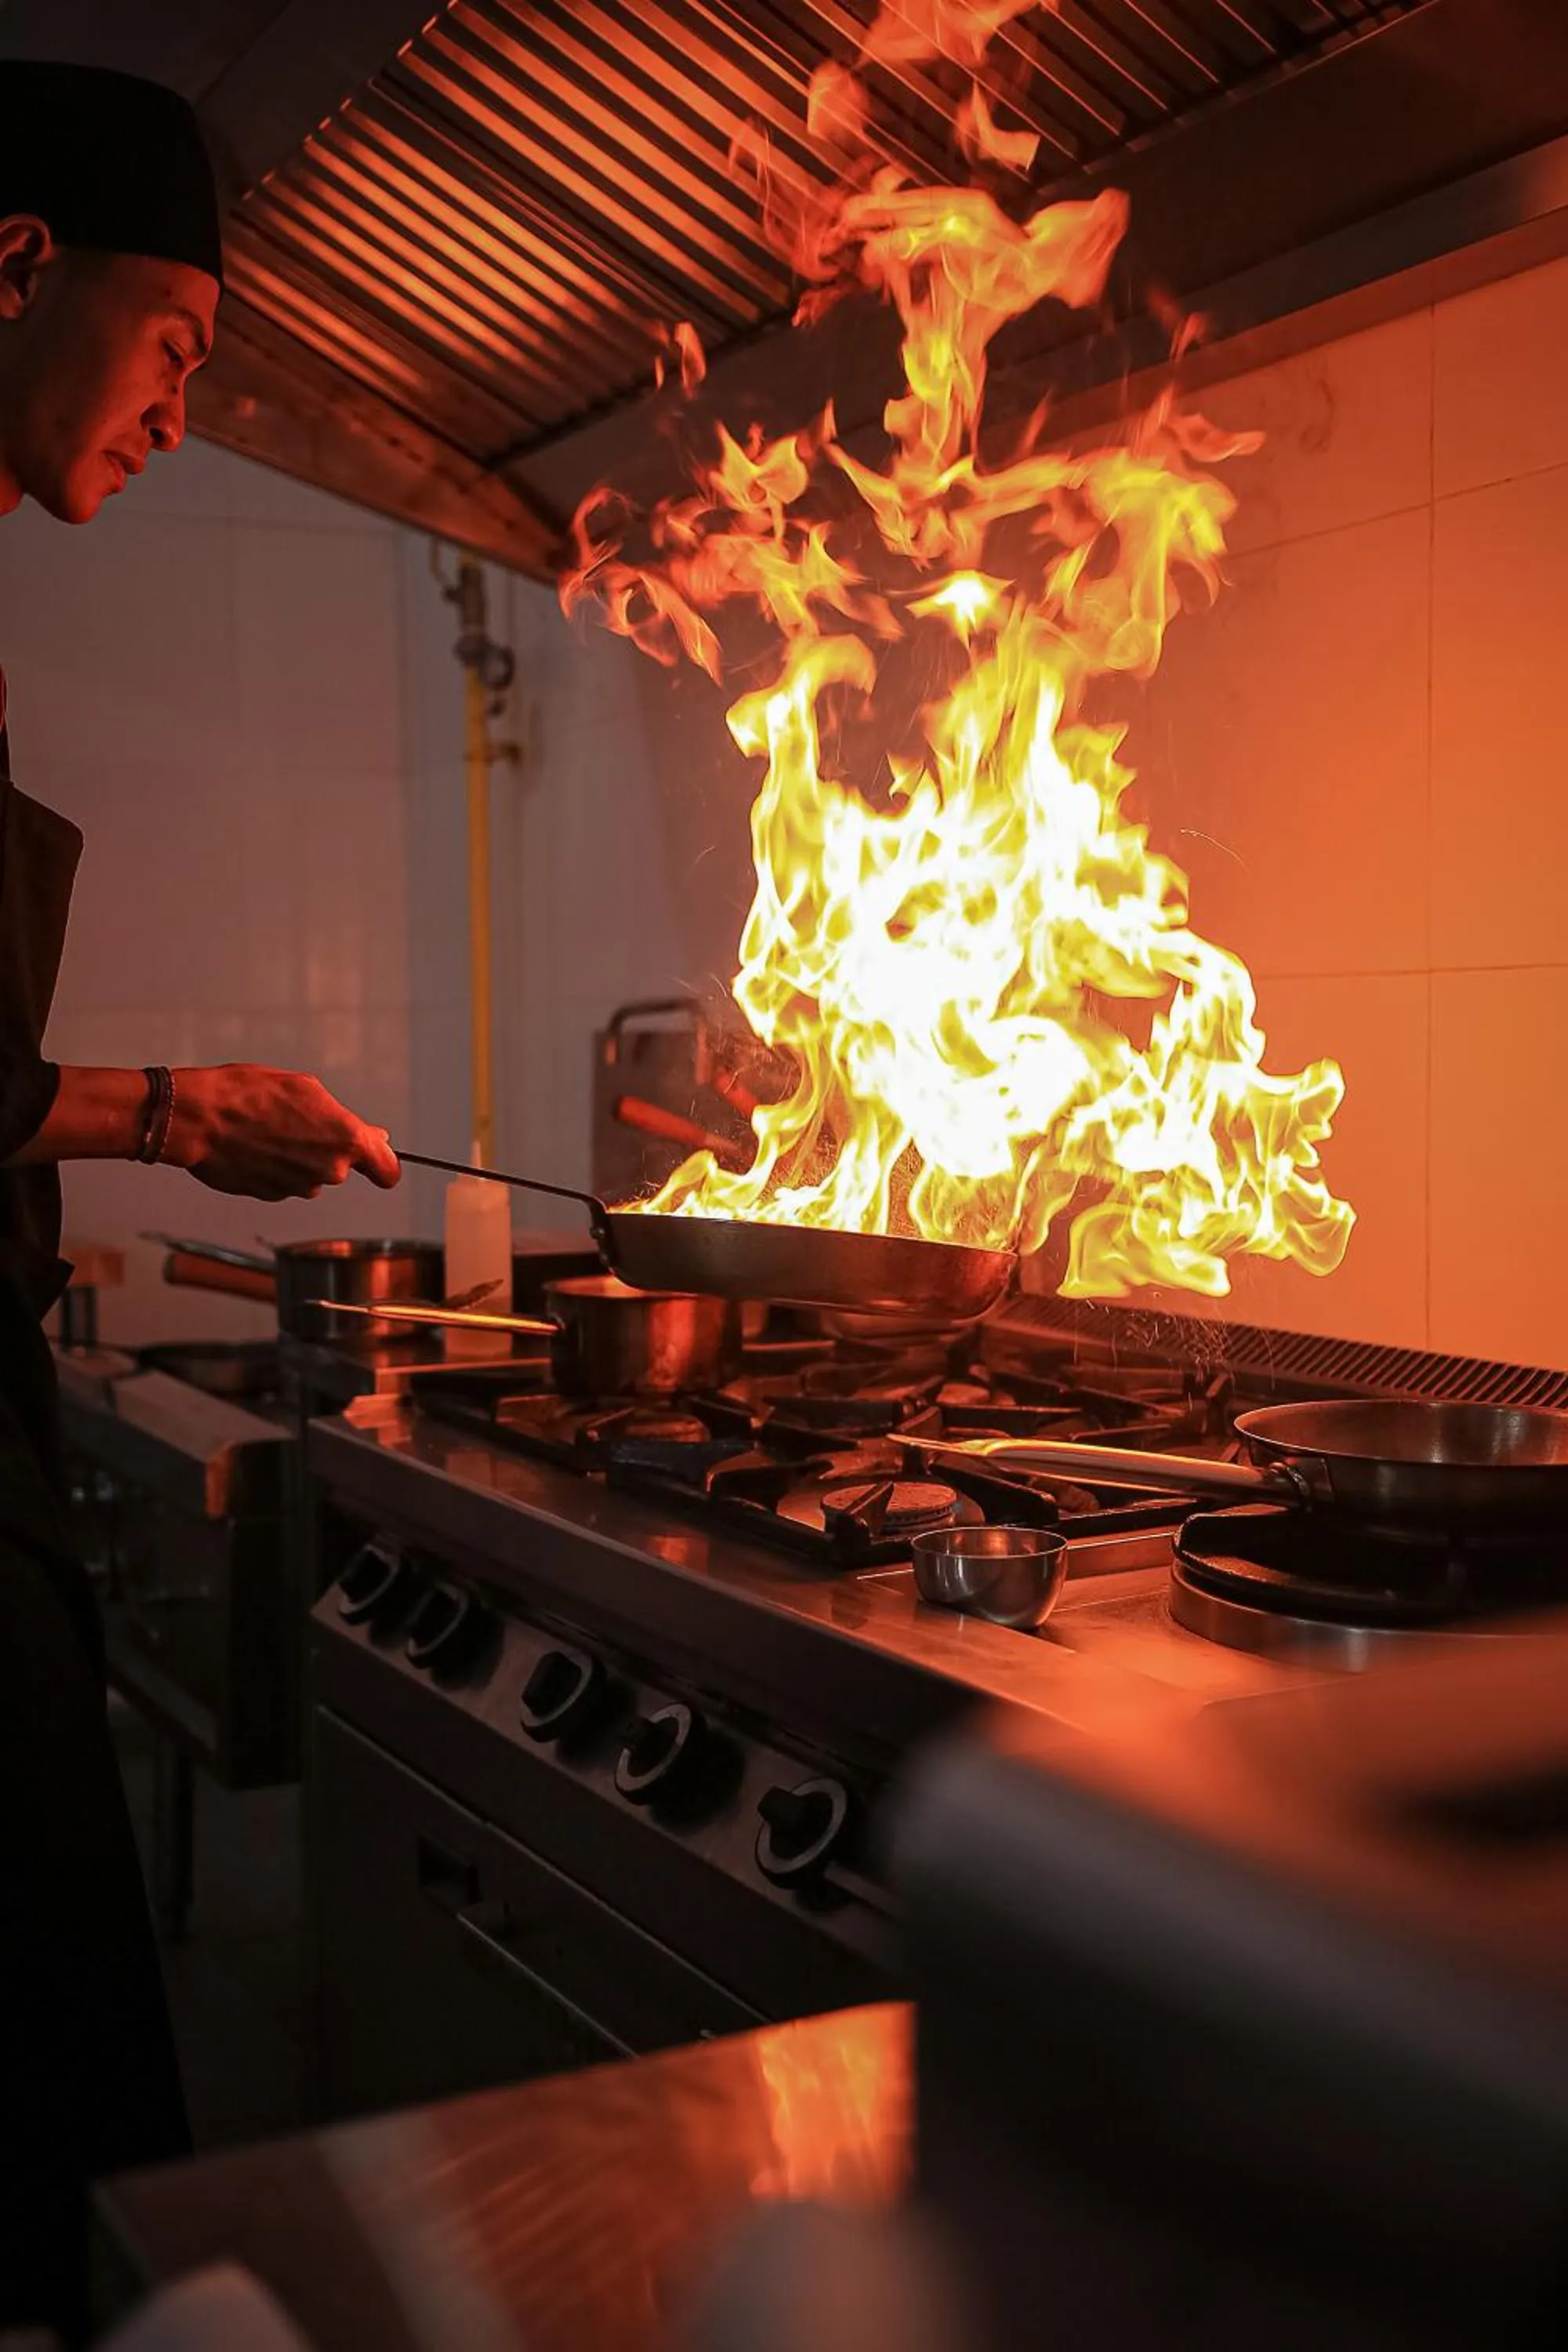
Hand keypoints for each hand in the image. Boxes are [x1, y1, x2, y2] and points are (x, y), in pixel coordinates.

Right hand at [165, 1065, 400, 1201]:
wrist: (200, 1118)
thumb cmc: (250, 1093)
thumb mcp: (306, 1089)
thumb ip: (343, 1119)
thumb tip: (375, 1137)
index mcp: (346, 1140)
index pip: (388, 1172)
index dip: (383, 1164)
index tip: (375, 1158)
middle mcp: (329, 1171)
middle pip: (341, 1167)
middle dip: (326, 1150)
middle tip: (297, 1122)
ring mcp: (299, 1187)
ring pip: (311, 1175)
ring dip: (298, 1158)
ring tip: (269, 1129)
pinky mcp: (272, 1196)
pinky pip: (284, 1182)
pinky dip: (274, 1167)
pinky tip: (254, 1145)